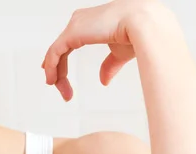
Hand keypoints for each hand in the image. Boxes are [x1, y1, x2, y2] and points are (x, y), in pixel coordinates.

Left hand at [41, 0, 171, 100]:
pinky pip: (54, 52)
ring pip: (56, 52)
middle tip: (63, 91)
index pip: (68, 42)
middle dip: (59, 70)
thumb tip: (103, 81)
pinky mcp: (72, 32)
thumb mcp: (120, 53)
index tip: (58, 76)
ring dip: (56, 73)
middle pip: (61, 48)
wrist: (143, 23)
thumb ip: (109, 66)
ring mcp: (75, 25)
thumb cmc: (137, 32)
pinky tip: (53, 80)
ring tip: (60, 90)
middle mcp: (80, 21)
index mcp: (90, 22)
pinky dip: (51, 67)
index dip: (61, 60)